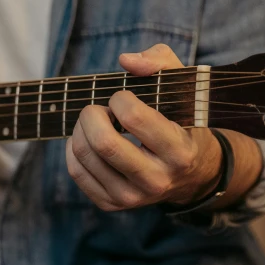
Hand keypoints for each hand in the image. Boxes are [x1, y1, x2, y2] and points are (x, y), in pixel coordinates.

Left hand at [66, 44, 222, 211]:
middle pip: (103, 143)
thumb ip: (161, 62)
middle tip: (100, 109)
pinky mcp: (111, 204)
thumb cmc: (182, 122)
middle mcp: (156, 181)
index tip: (123, 97)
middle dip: (92, 114)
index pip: (133, 117)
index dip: (120, 98)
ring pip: (84, 155)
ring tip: (96, 123)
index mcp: (179, 152)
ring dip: (81, 129)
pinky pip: (76, 171)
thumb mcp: (185, 88)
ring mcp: (132, 197)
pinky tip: (88, 140)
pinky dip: (74, 148)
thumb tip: (125, 60)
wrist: (190, 175)